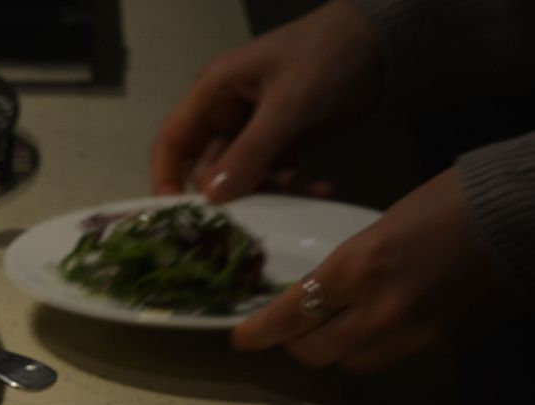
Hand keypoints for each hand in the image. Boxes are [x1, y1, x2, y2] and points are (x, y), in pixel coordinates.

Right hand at [151, 1, 383, 200]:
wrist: (383, 41)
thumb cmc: (326, 56)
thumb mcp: (288, 103)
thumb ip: (251, 151)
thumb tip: (213, 197)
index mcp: (213, 94)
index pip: (171, 143)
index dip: (166, 180)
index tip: (180, 216)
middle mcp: (226, 116)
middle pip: (208, 170)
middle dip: (232, 191)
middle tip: (266, 203)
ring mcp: (254, 133)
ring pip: (242, 180)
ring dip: (268, 193)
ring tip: (301, 188)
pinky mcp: (283, 145)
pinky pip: (273, 178)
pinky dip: (292, 188)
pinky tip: (319, 187)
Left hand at [232, 168, 512, 372]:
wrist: (524, 215)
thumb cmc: (452, 201)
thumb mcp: (381, 225)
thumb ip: (349, 266)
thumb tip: (320, 294)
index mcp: (359, 268)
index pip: (289, 316)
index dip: (258, 332)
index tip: (240, 338)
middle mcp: (381, 310)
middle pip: (314, 353)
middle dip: (296, 344)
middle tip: (293, 331)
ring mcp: (415, 334)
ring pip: (353, 364)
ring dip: (338, 351)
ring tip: (339, 329)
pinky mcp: (445, 346)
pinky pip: (395, 359)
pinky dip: (380, 347)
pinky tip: (387, 324)